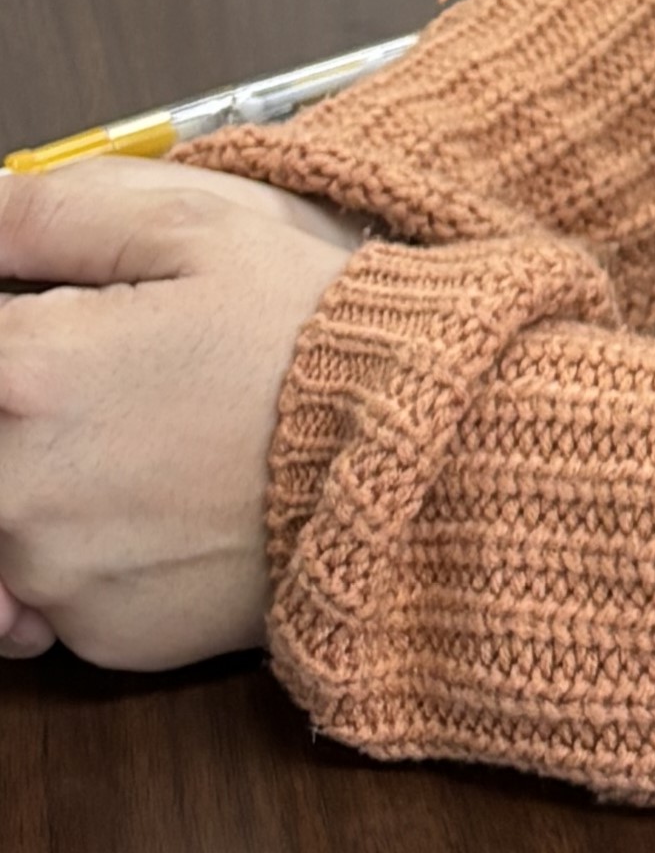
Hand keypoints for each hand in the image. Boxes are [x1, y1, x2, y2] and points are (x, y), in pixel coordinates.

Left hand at [0, 159, 368, 669]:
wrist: (416, 456)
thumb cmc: (314, 332)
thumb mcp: (202, 229)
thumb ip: (57, 216)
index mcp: (26, 372)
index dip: (18, 332)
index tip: (58, 330)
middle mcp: (16, 485)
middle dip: (27, 414)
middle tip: (112, 389)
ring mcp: (52, 572)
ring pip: (3, 524)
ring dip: (50, 486)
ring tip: (151, 447)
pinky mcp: (97, 636)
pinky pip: (52, 595)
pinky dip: (94, 554)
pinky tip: (169, 508)